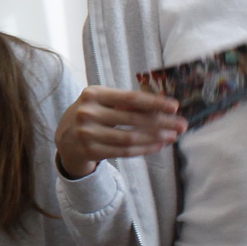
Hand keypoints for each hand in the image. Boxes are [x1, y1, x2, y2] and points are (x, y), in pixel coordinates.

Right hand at [54, 86, 185, 178]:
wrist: (65, 138)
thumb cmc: (90, 114)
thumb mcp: (100, 101)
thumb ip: (124, 102)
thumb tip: (160, 104)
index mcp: (93, 94)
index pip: (129, 98)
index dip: (154, 102)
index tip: (174, 106)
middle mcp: (88, 113)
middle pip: (133, 118)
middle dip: (161, 121)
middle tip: (181, 124)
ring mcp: (88, 133)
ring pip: (130, 137)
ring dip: (155, 137)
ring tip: (172, 136)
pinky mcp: (91, 151)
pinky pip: (124, 151)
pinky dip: (144, 149)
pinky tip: (158, 145)